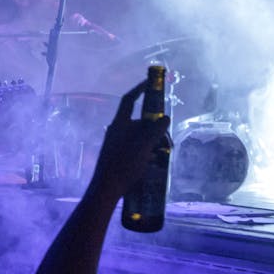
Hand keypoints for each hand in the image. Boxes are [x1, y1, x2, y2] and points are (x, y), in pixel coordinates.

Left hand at [90, 80, 170, 200]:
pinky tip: (154, 164)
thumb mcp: (144, 146)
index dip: (139, 89)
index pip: (130, 100)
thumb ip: (155, 130)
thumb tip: (165, 118)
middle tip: (168, 140)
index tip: (150, 83)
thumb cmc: (124, 165)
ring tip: (163, 154)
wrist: (106, 189)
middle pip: (139, 123)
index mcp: (119, 124)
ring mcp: (116, 144)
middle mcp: (116, 131)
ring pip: (138, 137)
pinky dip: (145, 152)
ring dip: (152, 142)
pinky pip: (134, 148)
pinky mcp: (117, 157)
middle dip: (155, 128)